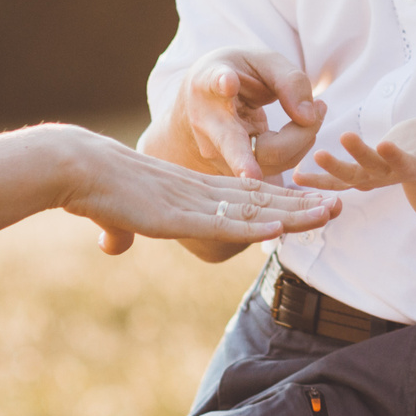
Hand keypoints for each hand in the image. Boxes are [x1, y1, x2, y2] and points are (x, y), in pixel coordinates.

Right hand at [58, 128, 339, 254]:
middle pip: (262, 199)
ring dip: (293, 212)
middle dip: (301, 203)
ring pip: (254, 209)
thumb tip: (110, 247)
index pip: (247, 197)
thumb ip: (119, 231)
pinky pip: (225, 223)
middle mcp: (201, 194)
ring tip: (330, 211)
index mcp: (192, 191)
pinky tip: (282, 228)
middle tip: (339, 204)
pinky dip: (255, 225)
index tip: (307, 205)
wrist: (76, 168)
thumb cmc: (93, 189)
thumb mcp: (113, 216)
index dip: (280, 201)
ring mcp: (193, 204)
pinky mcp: (180, 216)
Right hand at [175, 48, 325, 179]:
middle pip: (235, 145)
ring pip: (269, 158)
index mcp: (208, 84)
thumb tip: (308, 118)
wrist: (205, 99)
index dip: (222, 84)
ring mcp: (218, 153)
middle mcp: (207, 123)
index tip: (228, 82)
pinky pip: (277, 163)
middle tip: (258, 169)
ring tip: (320, 108)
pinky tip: (307, 124)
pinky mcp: (235, 170)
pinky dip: (299, 144)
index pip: (213, 85)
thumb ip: (289, 81)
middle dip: (245, 160)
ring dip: (302, 137)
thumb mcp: (263, 62)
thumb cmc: (237, 73)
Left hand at [298, 119, 415, 191]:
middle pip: (371, 169)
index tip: (386, 144)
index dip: (395, 156)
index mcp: (412, 169)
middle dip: (357, 156)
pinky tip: (297, 176)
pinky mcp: (360, 177)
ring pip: (349, 177)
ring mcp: (373, 179)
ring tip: (316, 157)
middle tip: (343, 138)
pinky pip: (336, 182)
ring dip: (331, 171)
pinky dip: (318, 180)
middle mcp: (389, 177)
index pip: (402, 164)